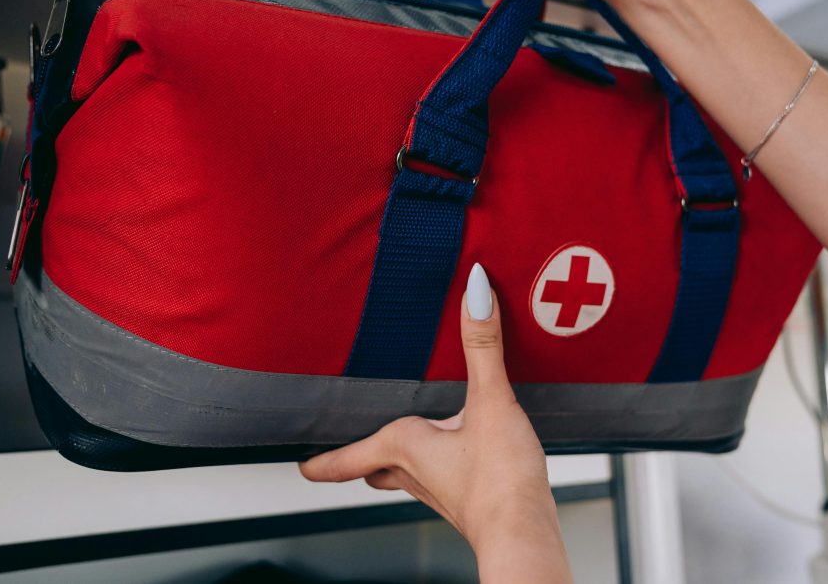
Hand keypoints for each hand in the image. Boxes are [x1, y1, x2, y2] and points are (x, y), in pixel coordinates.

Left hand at [300, 264, 572, 581]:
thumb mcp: (491, 402)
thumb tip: (474, 291)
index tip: (301, 466)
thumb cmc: (500, 482)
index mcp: (406, 447)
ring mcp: (442, 490)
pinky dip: (438, 462)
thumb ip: (482, 346)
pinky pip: (441, 476)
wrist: (526, 536)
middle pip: (375, 467)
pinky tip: (461, 451)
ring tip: (400, 444)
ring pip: (406, 474)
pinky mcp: (470, 498)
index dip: (323, 460)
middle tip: (342, 450)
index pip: (350, 456)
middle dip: (360, 457)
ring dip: (398, 460)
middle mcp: (416, 472)